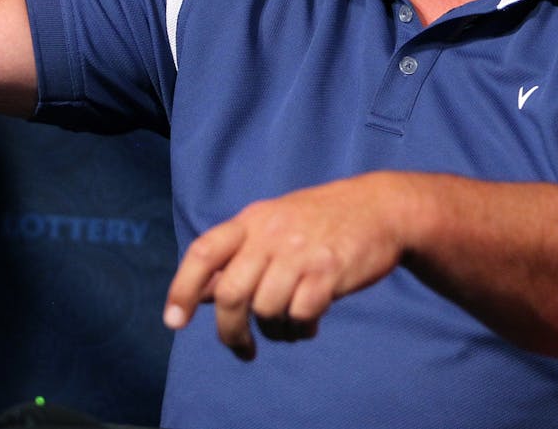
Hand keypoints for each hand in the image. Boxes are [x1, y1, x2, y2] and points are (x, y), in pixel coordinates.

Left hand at [163, 172, 413, 360]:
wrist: (382, 208)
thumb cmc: (323, 221)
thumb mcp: (276, 223)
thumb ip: (240, 254)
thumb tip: (203, 293)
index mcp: (253, 220)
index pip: (204, 252)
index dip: (182, 288)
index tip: (175, 321)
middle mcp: (273, 234)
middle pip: (232, 294)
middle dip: (232, 333)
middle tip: (242, 348)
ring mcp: (301, 252)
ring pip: (267, 310)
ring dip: (275, 331)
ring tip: (291, 325)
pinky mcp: (329, 271)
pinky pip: (300, 315)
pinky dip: (300, 329)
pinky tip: (311, 322)